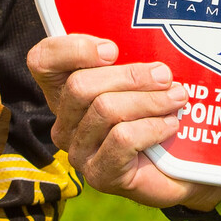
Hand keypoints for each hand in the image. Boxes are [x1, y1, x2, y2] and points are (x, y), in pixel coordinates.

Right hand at [27, 34, 214, 208]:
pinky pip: (122, 139)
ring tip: (177, 97)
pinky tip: (171, 125)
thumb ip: (130, 61)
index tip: (112, 49)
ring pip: (105, 110)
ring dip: (150, 100)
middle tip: (164, 74)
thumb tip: (148, 44)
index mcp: (66, 94)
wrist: (178, 170)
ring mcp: (78, 152)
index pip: (42, 61)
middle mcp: (64, 123)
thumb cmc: (157, 118)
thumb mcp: (140, 83)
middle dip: (129, 76)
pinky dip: (152, 127)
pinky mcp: (99, 175)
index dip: (71, 49)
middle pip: (80, 86)